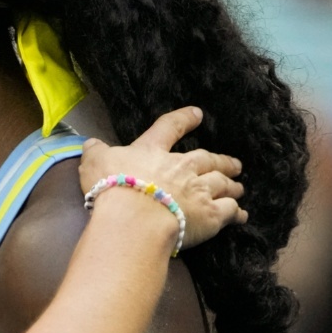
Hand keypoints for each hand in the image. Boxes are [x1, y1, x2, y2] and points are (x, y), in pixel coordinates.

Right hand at [79, 107, 246, 250]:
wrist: (134, 218)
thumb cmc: (113, 187)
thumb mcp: (95, 162)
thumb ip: (95, 152)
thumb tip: (90, 144)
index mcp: (154, 151)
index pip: (170, 128)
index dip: (184, 119)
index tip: (197, 114)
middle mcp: (183, 167)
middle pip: (208, 159)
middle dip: (222, 160)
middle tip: (234, 163)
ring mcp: (199, 190)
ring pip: (223, 183)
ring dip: (232, 184)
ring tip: (239, 186)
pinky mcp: (210, 215)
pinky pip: (229, 212)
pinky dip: (236, 213)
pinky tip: (241, 215)